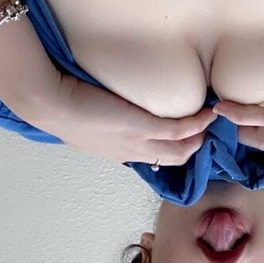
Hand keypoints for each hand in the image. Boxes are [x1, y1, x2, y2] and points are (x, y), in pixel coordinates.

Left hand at [34, 73, 217, 164]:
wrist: (50, 103)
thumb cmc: (62, 108)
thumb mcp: (88, 122)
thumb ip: (106, 122)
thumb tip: (114, 109)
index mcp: (122, 153)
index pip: (158, 159)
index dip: (178, 150)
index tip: (192, 137)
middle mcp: (133, 153)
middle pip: (177, 158)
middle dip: (197, 145)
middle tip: (211, 127)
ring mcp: (138, 141)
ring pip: (182, 148)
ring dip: (201, 135)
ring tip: (214, 118)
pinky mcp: (140, 126)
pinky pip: (179, 130)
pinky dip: (196, 123)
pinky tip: (208, 112)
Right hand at [212, 36, 263, 149]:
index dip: (255, 130)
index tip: (237, 117)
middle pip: (262, 142)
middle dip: (239, 134)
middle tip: (220, 119)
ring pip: (257, 138)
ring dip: (235, 128)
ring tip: (216, 113)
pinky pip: (257, 118)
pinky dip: (236, 114)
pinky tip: (221, 106)